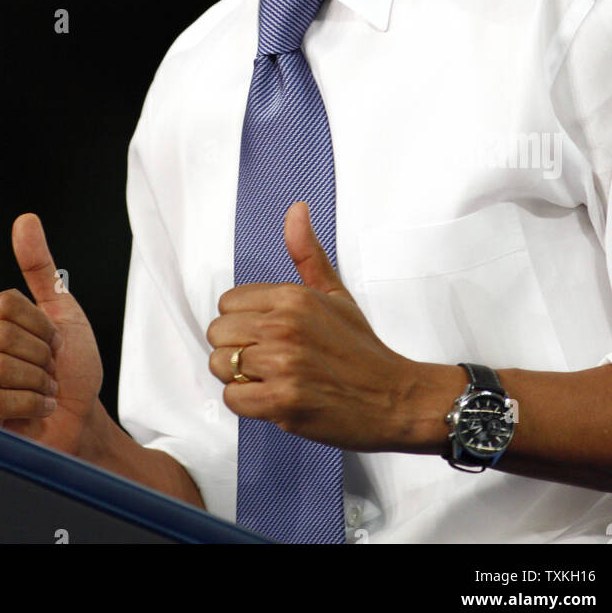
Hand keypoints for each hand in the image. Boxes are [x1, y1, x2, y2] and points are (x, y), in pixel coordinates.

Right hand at [0, 212, 102, 453]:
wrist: (81, 419)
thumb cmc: (71, 367)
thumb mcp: (62, 309)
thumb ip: (39, 267)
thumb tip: (25, 219)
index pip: (5, 303)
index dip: (41, 323)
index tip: (55, 341)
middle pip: (0, 333)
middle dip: (40, 353)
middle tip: (50, 369)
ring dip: (37, 379)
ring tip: (45, 389)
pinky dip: (31, 403)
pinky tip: (40, 408)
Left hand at [207, 200, 431, 451]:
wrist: (393, 398)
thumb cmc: (361, 349)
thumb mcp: (335, 293)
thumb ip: (307, 253)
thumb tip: (297, 210)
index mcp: (293, 297)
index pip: (228, 302)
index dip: (243, 321)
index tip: (265, 333)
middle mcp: (285, 326)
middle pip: (218, 333)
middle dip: (236, 349)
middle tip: (267, 359)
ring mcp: (283, 365)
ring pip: (220, 365)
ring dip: (240, 377)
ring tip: (270, 379)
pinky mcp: (283, 402)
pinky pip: (234, 398)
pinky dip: (248, 403)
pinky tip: (272, 398)